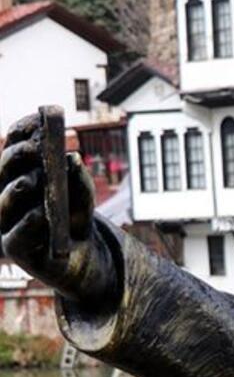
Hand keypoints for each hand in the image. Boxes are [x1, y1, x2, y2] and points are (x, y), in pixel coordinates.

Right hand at [0, 113, 116, 302]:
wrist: (81, 257)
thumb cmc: (75, 219)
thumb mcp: (83, 196)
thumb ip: (79, 179)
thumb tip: (72, 158)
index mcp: (18, 176)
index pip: (14, 148)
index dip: (22, 132)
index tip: (37, 119)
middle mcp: (7, 196)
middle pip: (5, 171)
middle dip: (18, 157)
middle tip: (35, 148)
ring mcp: (7, 222)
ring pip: (5, 201)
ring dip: (19, 188)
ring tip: (34, 180)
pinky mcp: (15, 247)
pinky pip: (16, 235)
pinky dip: (29, 223)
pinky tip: (41, 215)